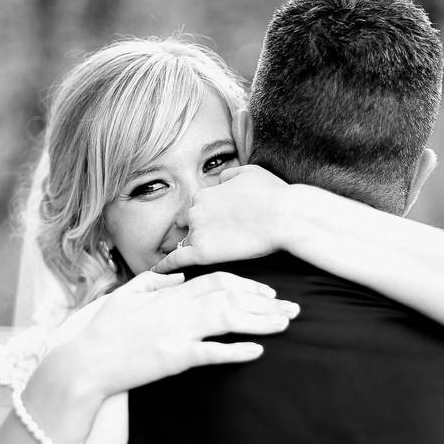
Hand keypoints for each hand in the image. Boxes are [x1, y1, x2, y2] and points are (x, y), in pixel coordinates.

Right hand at [47, 270, 299, 401]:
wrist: (83, 363)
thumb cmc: (102, 331)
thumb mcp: (124, 297)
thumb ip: (153, 283)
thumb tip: (177, 277)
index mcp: (168, 295)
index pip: (216, 280)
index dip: (247, 284)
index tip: (270, 291)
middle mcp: (176, 309)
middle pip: (230, 297)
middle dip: (266, 302)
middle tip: (293, 309)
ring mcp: (176, 332)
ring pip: (227, 319)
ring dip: (260, 321)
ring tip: (285, 325)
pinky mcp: (172, 358)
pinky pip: (210, 352)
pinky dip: (235, 350)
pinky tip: (258, 351)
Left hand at [152, 165, 290, 272]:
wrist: (286, 217)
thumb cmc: (273, 194)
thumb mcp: (249, 172)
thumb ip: (229, 175)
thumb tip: (220, 180)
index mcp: (204, 192)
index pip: (198, 208)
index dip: (209, 218)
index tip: (223, 224)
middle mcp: (195, 210)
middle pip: (191, 225)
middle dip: (203, 232)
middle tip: (224, 240)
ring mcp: (197, 231)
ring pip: (188, 242)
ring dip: (196, 247)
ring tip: (210, 256)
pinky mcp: (202, 253)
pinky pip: (176, 260)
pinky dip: (165, 266)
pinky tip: (158, 272)